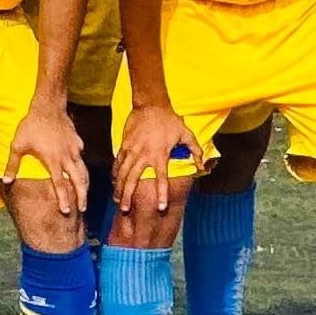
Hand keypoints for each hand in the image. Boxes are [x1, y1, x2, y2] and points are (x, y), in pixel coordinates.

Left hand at [6, 100, 88, 217]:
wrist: (48, 106)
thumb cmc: (31, 125)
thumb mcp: (17, 145)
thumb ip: (12, 165)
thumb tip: (6, 181)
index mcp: (53, 160)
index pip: (60, 184)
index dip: (64, 199)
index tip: (66, 211)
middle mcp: (67, 157)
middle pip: (79, 181)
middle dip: (82, 196)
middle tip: (82, 208)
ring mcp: (74, 150)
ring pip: (84, 171)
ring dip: (85, 185)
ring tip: (85, 196)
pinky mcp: (78, 143)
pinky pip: (82, 159)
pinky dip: (83, 169)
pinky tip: (82, 174)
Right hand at [113, 101, 199, 215]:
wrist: (150, 105)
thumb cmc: (169, 120)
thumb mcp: (186, 133)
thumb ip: (195, 150)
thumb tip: (201, 165)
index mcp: (159, 155)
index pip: (160, 179)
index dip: (161, 194)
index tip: (160, 207)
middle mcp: (143, 155)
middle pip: (132, 180)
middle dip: (127, 196)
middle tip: (124, 210)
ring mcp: (131, 151)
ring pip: (122, 173)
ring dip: (119, 188)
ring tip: (117, 200)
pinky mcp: (124, 146)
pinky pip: (117, 163)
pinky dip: (115, 174)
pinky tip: (114, 183)